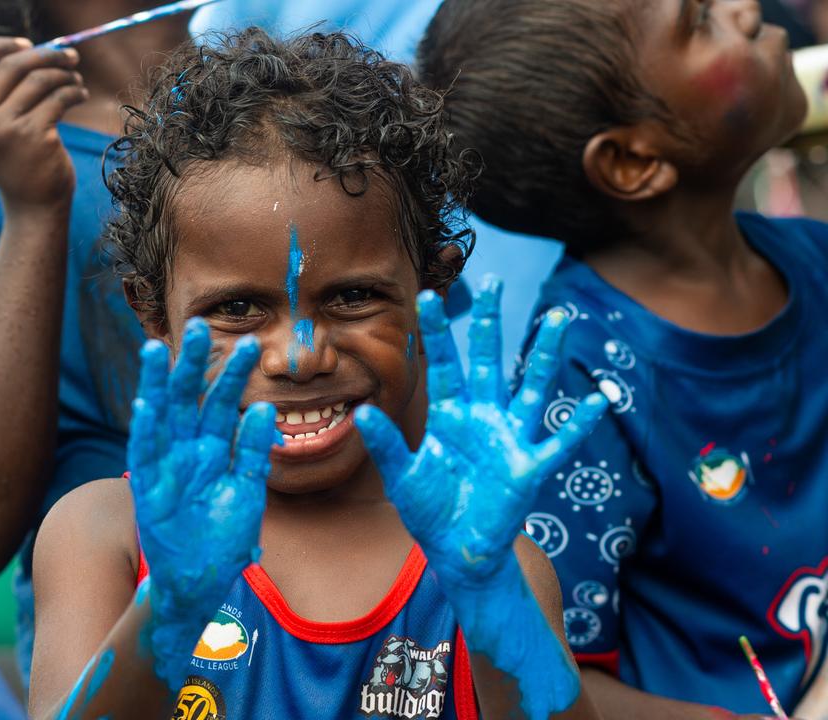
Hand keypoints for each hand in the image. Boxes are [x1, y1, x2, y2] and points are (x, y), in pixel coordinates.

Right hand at [0, 36, 86, 211]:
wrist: (33, 208)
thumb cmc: (17, 163)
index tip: (27, 44)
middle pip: (10, 65)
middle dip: (45, 55)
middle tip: (70, 56)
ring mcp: (4, 129)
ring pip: (38, 80)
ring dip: (64, 74)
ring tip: (75, 80)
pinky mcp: (34, 136)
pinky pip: (58, 97)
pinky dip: (74, 91)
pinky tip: (80, 95)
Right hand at [128, 318, 276, 685]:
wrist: (200, 582)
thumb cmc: (225, 539)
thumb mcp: (249, 495)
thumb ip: (254, 454)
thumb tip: (266, 409)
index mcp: (215, 449)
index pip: (223, 402)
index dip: (234, 374)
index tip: (250, 344)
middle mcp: (187, 450)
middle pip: (188, 398)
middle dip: (193, 363)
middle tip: (201, 325)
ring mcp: (165, 467)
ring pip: (160, 416)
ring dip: (158, 384)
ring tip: (158, 349)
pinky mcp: (147, 489)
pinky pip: (144, 456)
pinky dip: (145, 431)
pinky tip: (146, 403)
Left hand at [355, 278, 606, 588]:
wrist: (458, 551)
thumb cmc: (430, 511)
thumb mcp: (402, 477)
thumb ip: (387, 445)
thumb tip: (360, 412)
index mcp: (449, 417)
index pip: (444, 364)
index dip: (438, 333)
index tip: (429, 296)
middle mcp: (482, 419)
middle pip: (489, 360)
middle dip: (492, 323)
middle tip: (495, 281)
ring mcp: (509, 439)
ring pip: (531, 386)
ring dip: (544, 353)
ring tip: (559, 317)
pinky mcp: (529, 468)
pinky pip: (559, 441)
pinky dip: (580, 422)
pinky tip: (598, 398)